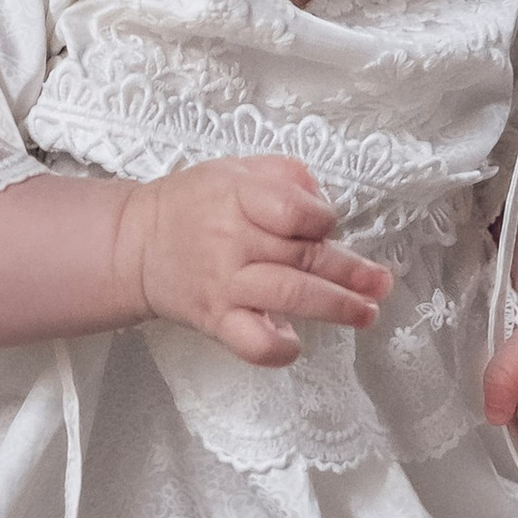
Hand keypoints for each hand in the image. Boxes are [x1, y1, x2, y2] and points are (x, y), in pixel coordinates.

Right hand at [116, 158, 390, 367]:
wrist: (136, 246)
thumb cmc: (194, 205)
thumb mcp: (236, 169)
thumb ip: (285, 176)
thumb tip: (322, 198)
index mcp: (239, 196)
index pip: (296, 209)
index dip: (321, 219)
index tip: (327, 225)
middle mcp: (234, 241)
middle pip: (304, 256)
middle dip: (351, 272)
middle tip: (381, 283)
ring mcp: (225, 284)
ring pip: (290, 296)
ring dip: (337, 307)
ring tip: (367, 313)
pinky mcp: (216, 320)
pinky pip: (251, 342)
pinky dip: (277, 348)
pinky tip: (296, 343)